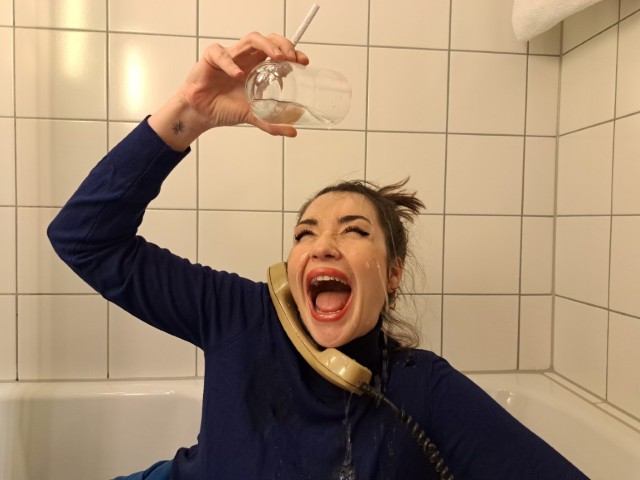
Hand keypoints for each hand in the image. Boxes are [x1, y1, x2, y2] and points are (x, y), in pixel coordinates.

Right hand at [149, 32, 308, 149]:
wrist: (201, 113)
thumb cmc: (225, 107)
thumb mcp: (252, 116)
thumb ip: (271, 123)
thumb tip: (294, 131)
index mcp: (258, 67)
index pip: (279, 52)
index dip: (292, 52)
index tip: (303, 61)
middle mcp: (247, 58)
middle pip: (269, 40)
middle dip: (283, 45)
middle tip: (292, 58)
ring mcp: (231, 55)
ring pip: (252, 39)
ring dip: (267, 45)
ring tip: (276, 58)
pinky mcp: (212, 57)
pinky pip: (222, 54)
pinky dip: (231, 64)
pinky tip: (238, 75)